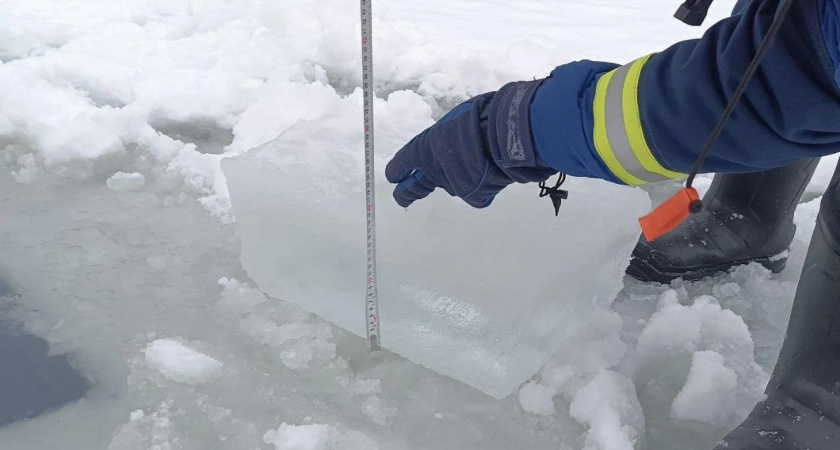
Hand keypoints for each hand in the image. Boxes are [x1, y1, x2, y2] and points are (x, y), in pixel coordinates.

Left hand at [386, 81, 556, 208]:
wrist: (500, 136)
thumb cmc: (477, 118)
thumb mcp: (454, 119)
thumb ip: (448, 133)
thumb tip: (454, 136)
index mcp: (423, 149)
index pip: (401, 164)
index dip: (395, 171)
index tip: (391, 177)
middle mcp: (433, 171)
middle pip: (412, 189)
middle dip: (405, 194)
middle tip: (401, 198)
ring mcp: (452, 186)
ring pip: (450, 185)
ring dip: (456, 178)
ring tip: (473, 164)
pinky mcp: (473, 196)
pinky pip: (474, 192)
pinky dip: (481, 185)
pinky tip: (492, 172)